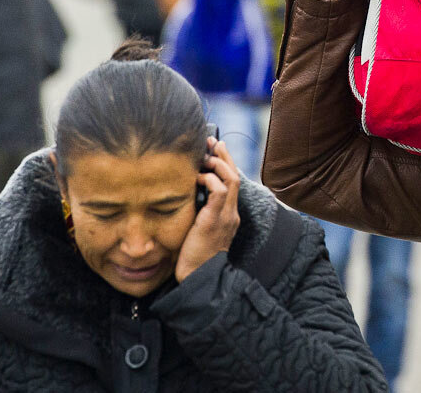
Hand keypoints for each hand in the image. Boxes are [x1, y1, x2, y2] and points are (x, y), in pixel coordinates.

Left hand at [175, 138, 240, 282]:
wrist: (198, 278)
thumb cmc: (193, 257)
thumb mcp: (198, 230)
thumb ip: (197, 213)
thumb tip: (185, 195)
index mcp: (228, 216)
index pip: (232, 183)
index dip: (225, 164)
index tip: (215, 149)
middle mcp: (231, 213)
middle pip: (235, 176)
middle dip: (225, 156)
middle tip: (212, 141)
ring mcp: (226, 216)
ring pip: (231, 179)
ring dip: (219, 164)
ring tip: (205, 156)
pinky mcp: (215, 220)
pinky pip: (219, 191)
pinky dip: (210, 179)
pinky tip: (197, 176)